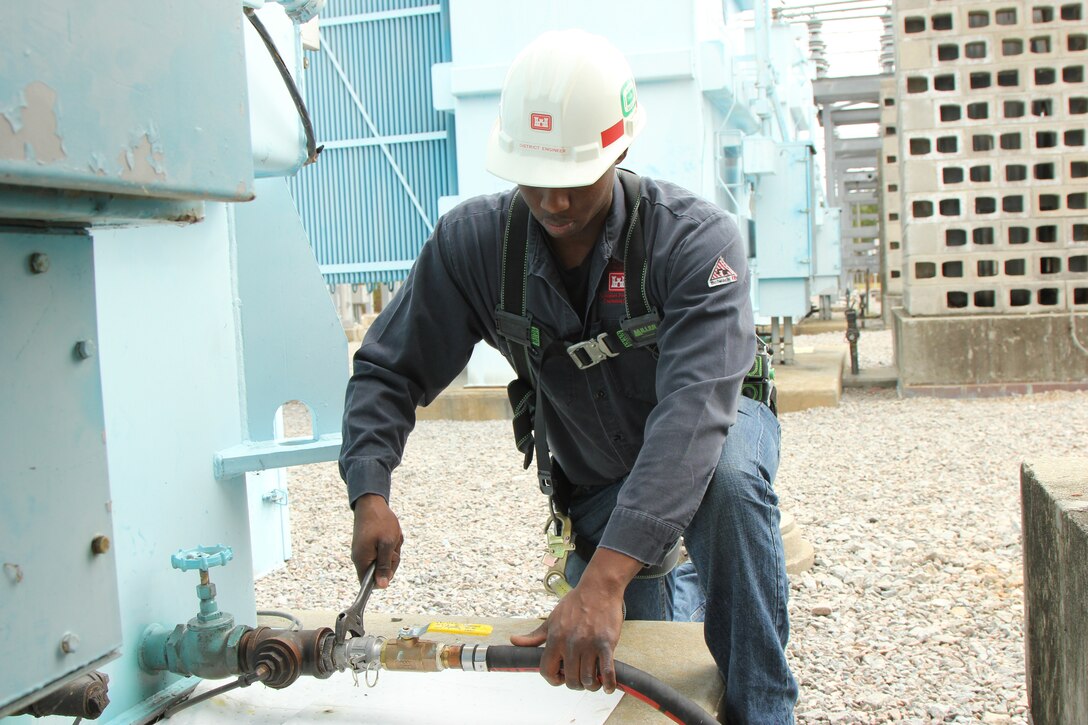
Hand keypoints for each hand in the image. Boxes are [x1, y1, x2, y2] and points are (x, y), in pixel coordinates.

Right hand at [351, 493, 402, 587]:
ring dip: (392, 550)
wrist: (371, 502)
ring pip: (383, 560)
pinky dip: (389, 544)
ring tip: (392, 536)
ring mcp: (364, 551)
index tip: (390, 564)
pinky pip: (382, 551)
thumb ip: (384, 566)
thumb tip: (381, 586)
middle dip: (391, 561)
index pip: (369, 584)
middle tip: (393, 545)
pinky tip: (391, 535)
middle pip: (379, 572)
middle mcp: (360, 558)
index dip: (383, 578)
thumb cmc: (380, 522)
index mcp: (362, 560)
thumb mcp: (387, 544)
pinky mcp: (368, 545)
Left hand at [510, 548, 640, 692]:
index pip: (547, 670)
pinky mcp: (606, 643)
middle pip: (570, 679)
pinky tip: (608, 686)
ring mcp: (589, 644)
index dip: (553, 680)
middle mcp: (570, 643)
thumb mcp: (552, 619)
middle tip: (580, 679)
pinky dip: (608, 683)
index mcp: (555, 638)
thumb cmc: (575, 603)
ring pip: (587, 679)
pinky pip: (606, 671)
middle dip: (575, 684)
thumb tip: (514, 641)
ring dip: (591, 685)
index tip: (560, 678)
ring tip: (593, 681)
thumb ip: (534, 635)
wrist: (598, 588)